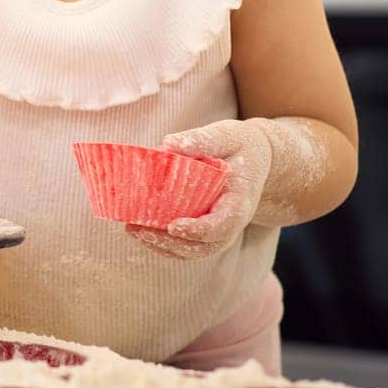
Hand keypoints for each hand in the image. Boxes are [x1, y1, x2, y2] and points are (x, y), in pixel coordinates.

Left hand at [127, 119, 272, 260]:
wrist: (255, 160)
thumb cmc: (239, 145)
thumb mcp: (227, 136)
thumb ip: (202, 140)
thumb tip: (168, 143)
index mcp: (240, 201)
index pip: (223, 224)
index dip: (199, 230)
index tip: (174, 226)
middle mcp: (232, 223)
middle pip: (204, 246)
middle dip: (170, 243)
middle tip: (137, 229)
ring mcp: (219, 231)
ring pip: (193, 251)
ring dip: (162, 246)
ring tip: (132, 230)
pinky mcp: (206, 230)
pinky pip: (186, 246)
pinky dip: (163, 243)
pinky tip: (140, 230)